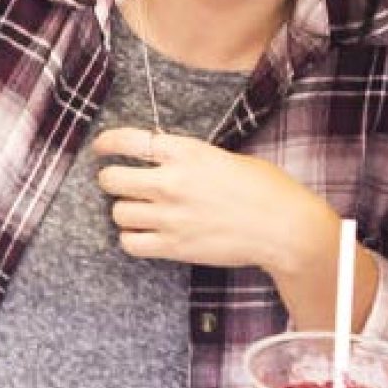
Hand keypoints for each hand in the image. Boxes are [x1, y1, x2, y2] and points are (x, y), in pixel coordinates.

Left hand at [93, 127, 367, 325]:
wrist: (286, 229)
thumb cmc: (266, 190)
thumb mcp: (225, 158)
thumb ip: (188, 157)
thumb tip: (160, 157)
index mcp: (185, 152)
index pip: (127, 141)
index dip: (106, 143)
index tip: (101, 148)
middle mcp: (171, 182)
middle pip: (110, 180)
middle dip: (111, 180)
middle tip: (121, 184)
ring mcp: (170, 216)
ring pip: (117, 212)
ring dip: (125, 212)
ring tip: (140, 212)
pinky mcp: (174, 246)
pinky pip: (129, 243)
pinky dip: (132, 239)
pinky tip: (145, 235)